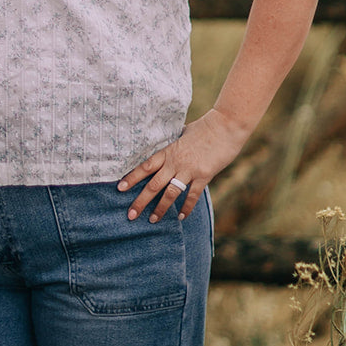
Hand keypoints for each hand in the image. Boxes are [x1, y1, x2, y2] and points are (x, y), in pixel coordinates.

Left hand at [117, 109, 249, 221]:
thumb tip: (169, 145)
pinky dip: (186, 208)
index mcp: (169, 151)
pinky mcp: (204, 175)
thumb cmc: (205, 127)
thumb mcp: (184, 134)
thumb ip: (175, 144)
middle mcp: (175, 162)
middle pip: (153, 184)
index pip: (145, 166)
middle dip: (141, 201)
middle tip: (130, 215)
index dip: (132, 178)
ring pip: (170, 193)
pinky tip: (180, 217)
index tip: (120, 188)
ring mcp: (189, 170)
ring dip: (160, 208)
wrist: (226, 125)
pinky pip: (192, 196)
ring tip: (153, 220)